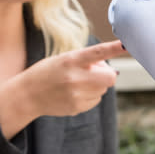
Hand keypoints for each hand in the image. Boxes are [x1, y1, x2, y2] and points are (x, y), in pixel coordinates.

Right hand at [0, 40, 125, 138]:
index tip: (126, 45)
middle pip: (110, 77)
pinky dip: (91, 95)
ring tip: (78, 82)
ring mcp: (76, 95)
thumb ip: (87, 60)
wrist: (28, 95)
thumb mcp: (65, 58)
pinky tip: (75, 93)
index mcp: (71, 60)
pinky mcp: (76, 108)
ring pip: (104, 89)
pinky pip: (96, 100)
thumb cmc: (49, 71)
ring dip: (97, 84)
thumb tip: (108, 68)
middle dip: (107, 74)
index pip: (97, 52)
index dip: (113, 48)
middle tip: (94, 71)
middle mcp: (75, 77)